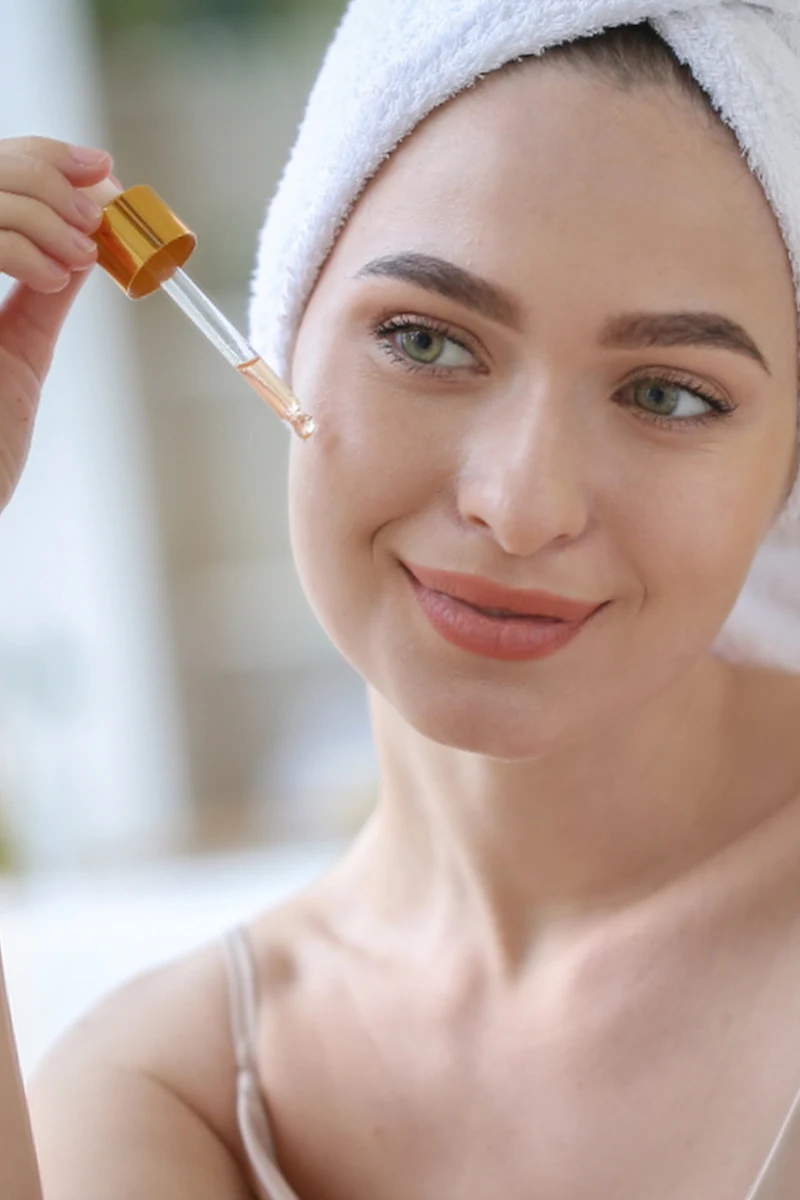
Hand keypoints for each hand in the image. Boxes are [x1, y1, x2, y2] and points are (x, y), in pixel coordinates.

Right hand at [0, 136, 113, 512]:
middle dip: (45, 175)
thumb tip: (87, 241)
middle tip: (98, 208)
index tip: (98, 168)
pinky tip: (57, 273)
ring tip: (81, 253)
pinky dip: (16, 244)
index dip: (39, 160)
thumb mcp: (18, 353)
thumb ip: (39, 295)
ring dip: (40, 209)